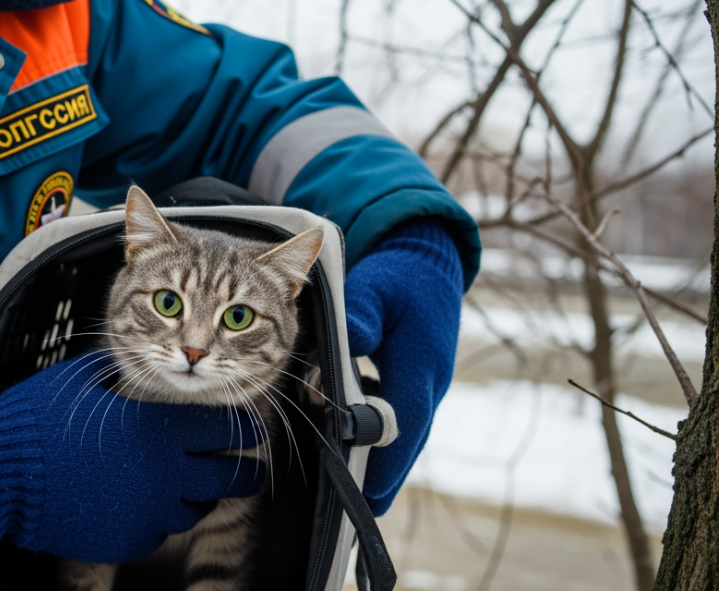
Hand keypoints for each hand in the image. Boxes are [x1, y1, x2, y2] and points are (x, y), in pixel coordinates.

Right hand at [0, 354, 263, 562]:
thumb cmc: (36, 420)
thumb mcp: (83, 379)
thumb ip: (123, 366)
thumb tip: (136, 350)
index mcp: (159, 426)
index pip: (228, 428)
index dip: (245, 425)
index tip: (252, 426)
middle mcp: (165, 473)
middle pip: (231, 477)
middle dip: (246, 471)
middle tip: (250, 467)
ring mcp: (149, 513)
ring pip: (199, 508)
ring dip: (201, 495)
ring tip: (193, 485)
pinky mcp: (130, 541)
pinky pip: (162, 531)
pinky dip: (161, 517)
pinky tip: (146, 502)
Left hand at [344, 220, 463, 514]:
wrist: (426, 261)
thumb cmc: (399, 275)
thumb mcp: (377, 286)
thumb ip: (361, 313)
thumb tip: (350, 340)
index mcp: (420, 363)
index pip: (405, 423)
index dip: (389, 462)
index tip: (371, 498)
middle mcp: (426, 381)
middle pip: (406, 439)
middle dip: (384, 475)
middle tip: (358, 511)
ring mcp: (422, 383)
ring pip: (401, 429)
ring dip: (378, 455)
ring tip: (350, 488)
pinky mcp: (411, 380)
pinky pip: (395, 414)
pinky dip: (373, 429)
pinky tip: (345, 437)